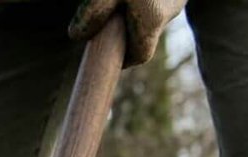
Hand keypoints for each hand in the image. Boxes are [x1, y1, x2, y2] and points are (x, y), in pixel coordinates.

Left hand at [69, 0, 185, 66]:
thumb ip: (91, 14)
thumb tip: (76, 36)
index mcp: (153, 20)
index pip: (139, 56)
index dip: (122, 60)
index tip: (107, 58)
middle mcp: (170, 12)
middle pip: (144, 34)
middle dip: (124, 33)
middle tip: (102, 26)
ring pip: (150, 15)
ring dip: (132, 12)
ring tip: (115, 1)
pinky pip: (157, 0)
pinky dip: (141, 0)